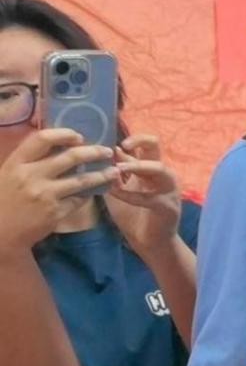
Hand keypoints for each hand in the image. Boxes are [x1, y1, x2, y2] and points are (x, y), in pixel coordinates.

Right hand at [0, 128, 118, 251]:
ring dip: (102, 174)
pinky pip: (79, 199)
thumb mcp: (10, 173)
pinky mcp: (55, 212)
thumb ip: (30, 159)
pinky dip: (89, 193)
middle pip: (71, 157)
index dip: (64, 134)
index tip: (79, 136)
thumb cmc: (5, 198)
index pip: (42, 138)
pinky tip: (99, 189)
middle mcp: (31, 176)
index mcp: (17, 163)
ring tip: (115, 171)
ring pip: (82, 180)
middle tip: (108, 151)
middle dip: (94, 152)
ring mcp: (44, 194)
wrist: (0, 231)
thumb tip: (61, 144)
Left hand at [104, 134, 181, 255]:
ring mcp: (168, 189)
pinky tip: (113, 193)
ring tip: (117, 168)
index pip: (145, 145)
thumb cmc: (134, 215)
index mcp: (150, 169)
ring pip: (159, 168)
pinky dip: (128, 194)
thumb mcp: (119, 190)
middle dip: (140, 141)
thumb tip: (110, 153)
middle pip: (156, 146)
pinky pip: (148, 197)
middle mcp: (162, 174)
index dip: (131, 139)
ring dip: (137, 166)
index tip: (110, 142)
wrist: (149, 242)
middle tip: (122, 145)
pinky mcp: (167, 206)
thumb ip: (116, 173)